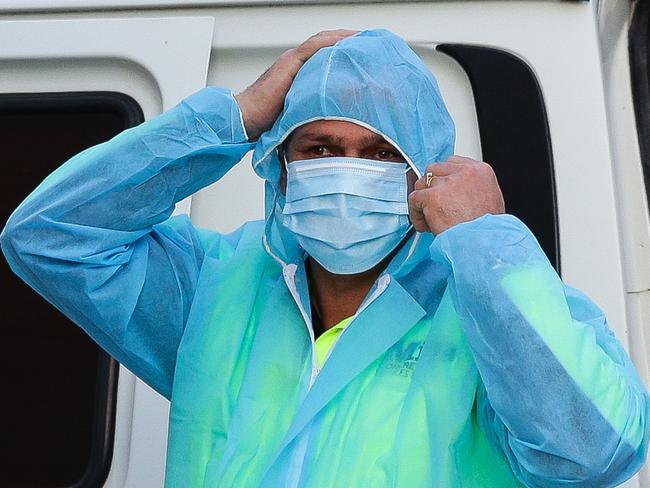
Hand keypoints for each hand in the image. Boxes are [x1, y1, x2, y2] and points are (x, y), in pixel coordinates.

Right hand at [235, 29, 357, 139]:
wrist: (246, 118)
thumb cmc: (267, 120)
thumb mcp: (298, 112)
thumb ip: (313, 107)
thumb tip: (334, 118)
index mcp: (298, 70)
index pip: (326, 53)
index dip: (345, 50)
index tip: (364, 53)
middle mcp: (296, 61)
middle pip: (327, 42)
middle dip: (349, 40)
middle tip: (370, 41)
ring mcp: (292, 60)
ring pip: (322, 40)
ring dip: (344, 37)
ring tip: (364, 38)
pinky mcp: (289, 63)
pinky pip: (313, 47)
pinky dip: (331, 42)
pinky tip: (346, 42)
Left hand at [408, 155, 504, 234]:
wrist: (482, 244)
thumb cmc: (487, 230)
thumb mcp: (490, 199)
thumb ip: (472, 188)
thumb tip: (455, 190)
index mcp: (480, 171)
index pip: (452, 162)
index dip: (444, 178)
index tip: (442, 192)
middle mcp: (464, 173)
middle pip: (434, 170)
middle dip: (432, 188)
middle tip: (435, 207)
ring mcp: (447, 183)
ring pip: (422, 184)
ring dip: (422, 201)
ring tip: (430, 219)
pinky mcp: (433, 197)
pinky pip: (414, 199)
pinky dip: (416, 213)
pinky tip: (426, 225)